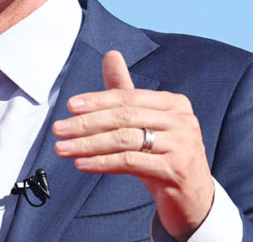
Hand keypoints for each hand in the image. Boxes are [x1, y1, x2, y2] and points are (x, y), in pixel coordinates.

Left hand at [52, 50, 214, 239]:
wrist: (193, 198)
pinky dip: (101, 162)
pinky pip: (130, 162)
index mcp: (175, 103)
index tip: (70, 106)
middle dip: (86, 123)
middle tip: (59, 128)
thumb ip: (127, 91)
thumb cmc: (164, 155)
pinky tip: (82, 164)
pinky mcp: (175, 169)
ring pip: (124, 139)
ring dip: (88, 144)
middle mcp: (182, 120)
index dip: (97, 100)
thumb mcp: (147, 123)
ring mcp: (182, 145)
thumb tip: (111, 54)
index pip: (128, 97)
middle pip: (124, 117)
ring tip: (63, 148)